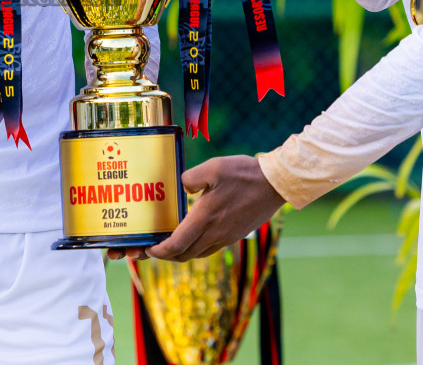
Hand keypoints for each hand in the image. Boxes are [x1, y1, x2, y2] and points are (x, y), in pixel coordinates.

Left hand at [106, 155, 283, 262]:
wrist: (275, 184)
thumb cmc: (244, 173)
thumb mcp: (212, 167)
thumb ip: (190, 178)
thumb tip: (181, 187)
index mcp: (206, 218)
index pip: (176, 245)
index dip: (159, 251)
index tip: (148, 249)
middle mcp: (215, 233)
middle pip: (184, 255)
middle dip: (165, 255)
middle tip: (151, 249)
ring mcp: (227, 236)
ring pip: (197, 253)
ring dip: (180, 253)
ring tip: (168, 243)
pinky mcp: (235, 234)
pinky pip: (210, 248)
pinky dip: (195, 247)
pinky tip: (191, 235)